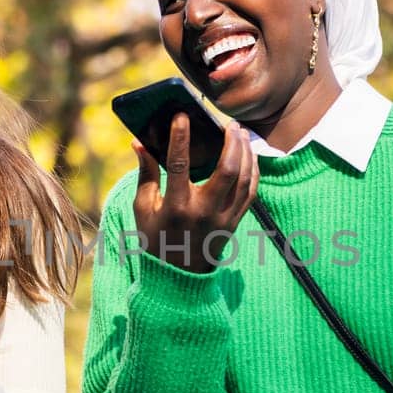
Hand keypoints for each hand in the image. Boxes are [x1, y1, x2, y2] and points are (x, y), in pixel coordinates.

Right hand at [132, 114, 257, 273]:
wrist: (177, 276)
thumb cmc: (155, 238)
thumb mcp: (143, 208)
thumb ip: (145, 173)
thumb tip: (140, 142)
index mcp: (176, 207)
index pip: (179, 165)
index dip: (180, 137)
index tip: (181, 115)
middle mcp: (203, 212)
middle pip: (227, 169)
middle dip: (231, 142)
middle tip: (228, 123)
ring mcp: (223, 218)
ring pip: (244, 179)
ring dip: (246, 152)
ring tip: (241, 132)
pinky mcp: (235, 223)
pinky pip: (251, 192)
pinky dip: (253, 170)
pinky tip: (249, 154)